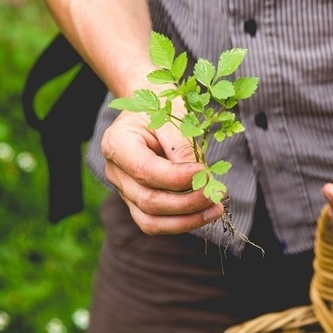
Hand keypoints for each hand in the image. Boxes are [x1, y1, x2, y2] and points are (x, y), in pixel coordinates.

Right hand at [101, 102, 223, 234]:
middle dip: (187, 203)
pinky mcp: (137, 203)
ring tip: (215, 210)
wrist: (148, 109)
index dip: (178, 178)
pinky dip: (182, 222)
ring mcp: (124, 191)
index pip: (146, 171)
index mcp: (117, 144)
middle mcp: (115, 172)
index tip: (205, 173)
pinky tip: (205, 213)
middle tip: (216, 195)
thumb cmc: (161, 108)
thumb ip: (182, 147)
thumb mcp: (172, 117)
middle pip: (148, 201)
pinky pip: (156, 223)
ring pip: (150, 222)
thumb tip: (200, 178)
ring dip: (186, 221)